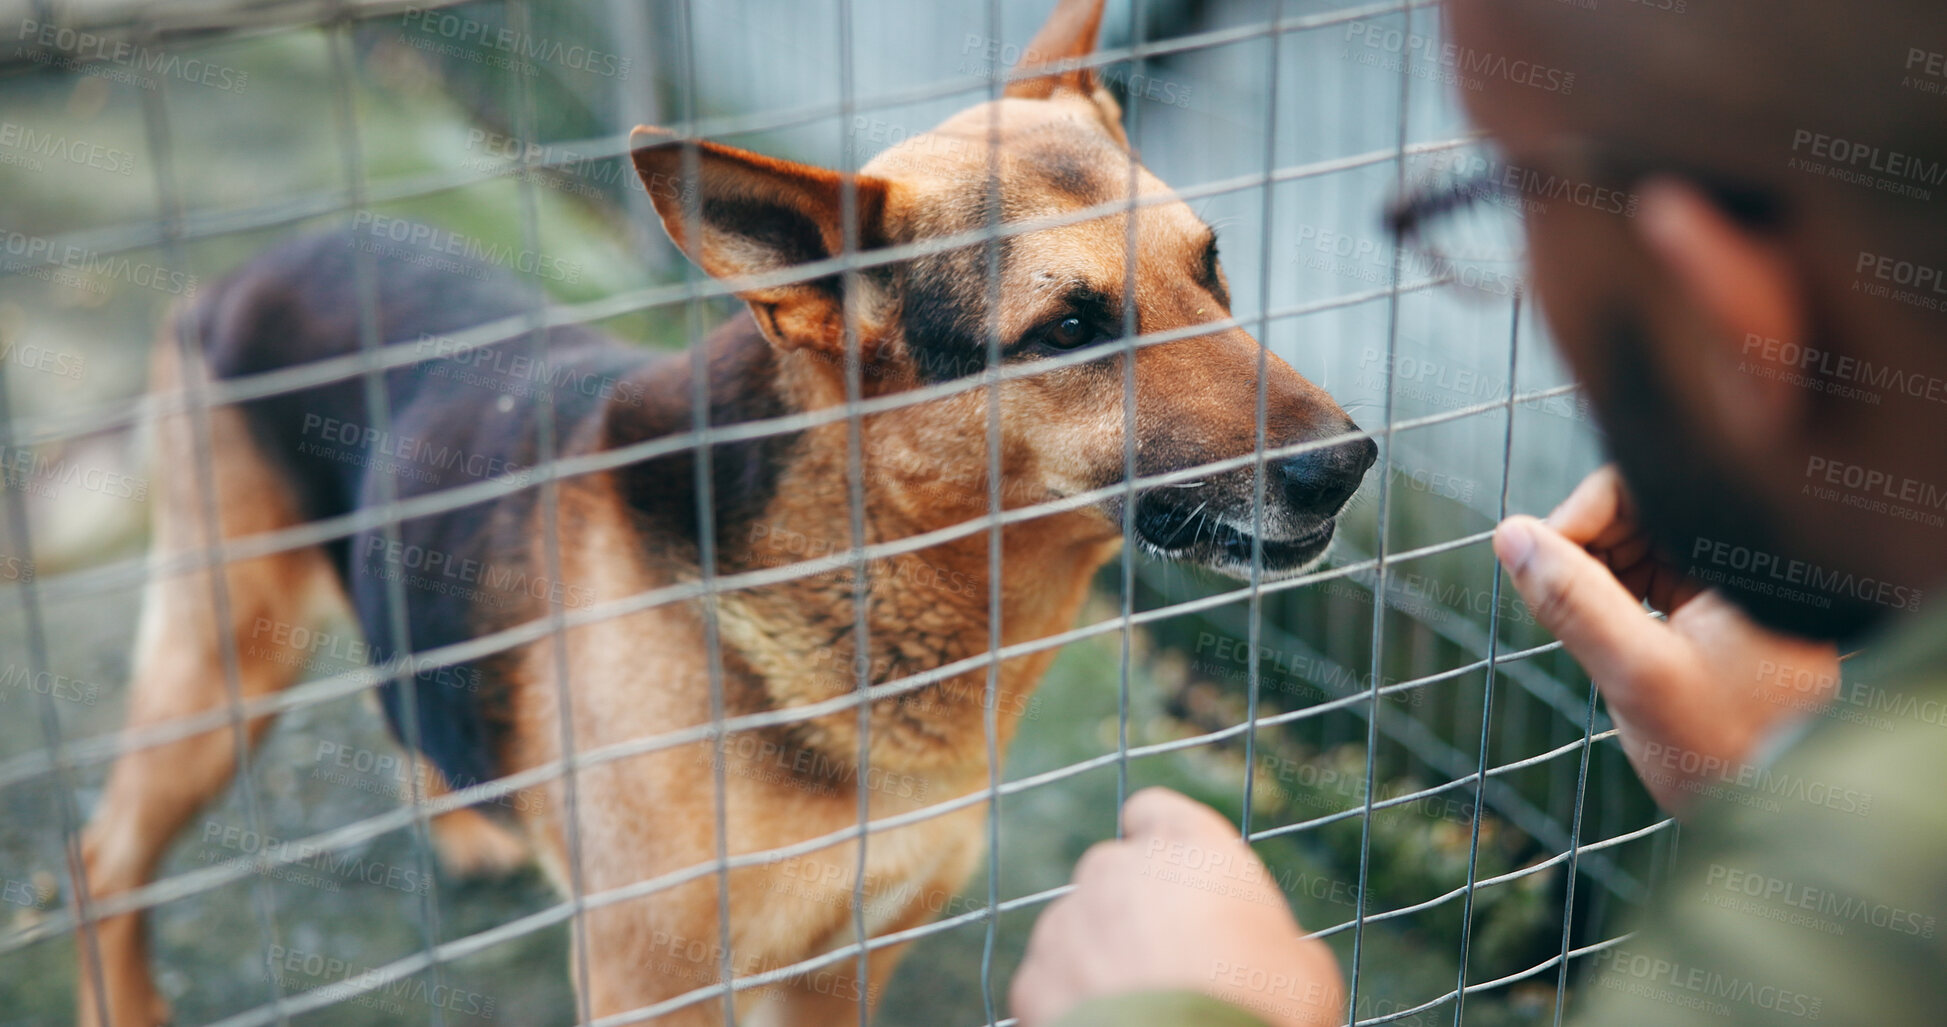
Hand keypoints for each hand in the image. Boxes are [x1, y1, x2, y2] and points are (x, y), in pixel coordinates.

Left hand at [1010, 788, 1344, 1026]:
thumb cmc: (1262, 1012)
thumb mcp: (1306, 971)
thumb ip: (1270, 935)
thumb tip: (1269, 953)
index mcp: (1189, 848)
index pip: (1155, 812)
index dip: (1163, 844)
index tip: (1176, 878)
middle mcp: (1117, 869)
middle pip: (1114, 874)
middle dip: (1132, 909)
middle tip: (1170, 964)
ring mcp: (1066, 922)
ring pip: (1078, 928)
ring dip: (1099, 956)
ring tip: (1141, 1007)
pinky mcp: (1032, 978)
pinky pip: (1050, 981)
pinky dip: (1070, 1002)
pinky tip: (1108, 1026)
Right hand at [1494, 465, 1840, 813]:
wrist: (1784, 814)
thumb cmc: (1730, 753)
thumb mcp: (1638, 675)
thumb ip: (1574, 601)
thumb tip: (1509, 536)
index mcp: (1747, 554)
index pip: (1644, 484)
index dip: (1581, 513)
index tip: (1537, 563)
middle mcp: (1744, 556)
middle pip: (1638, 507)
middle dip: (1583, 546)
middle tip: (1554, 603)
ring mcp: (1729, 583)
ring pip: (1636, 542)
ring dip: (1593, 576)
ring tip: (1590, 633)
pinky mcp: (1714, 611)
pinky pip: (1647, 576)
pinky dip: (1612, 600)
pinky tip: (1609, 641)